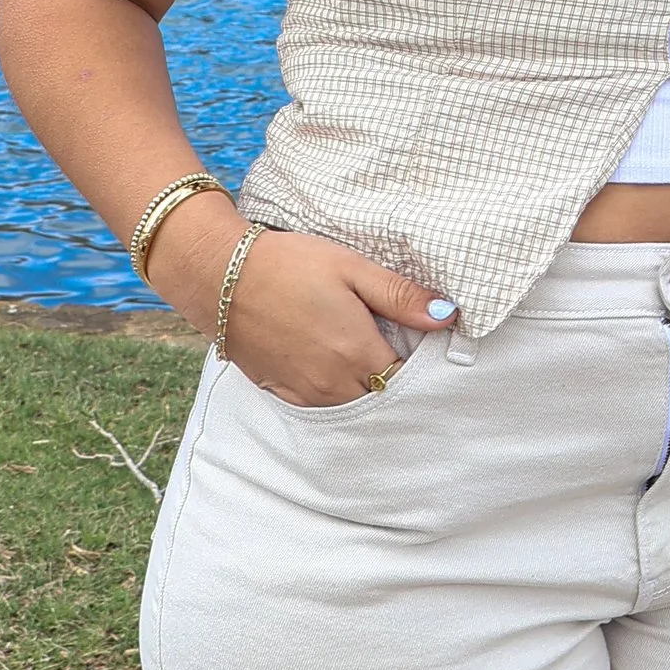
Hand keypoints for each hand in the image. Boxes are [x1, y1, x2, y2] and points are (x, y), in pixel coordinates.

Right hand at [152, 197, 456, 403]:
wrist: (220, 275)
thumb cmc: (290, 264)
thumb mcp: (352, 269)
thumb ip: (401, 297)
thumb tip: (448, 316)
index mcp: (357, 353)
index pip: (405, 377)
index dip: (417, 362)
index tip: (421, 343)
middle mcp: (333, 383)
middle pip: (379, 395)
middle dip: (391, 376)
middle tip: (392, 345)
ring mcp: (304, 392)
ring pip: (350, 404)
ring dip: (361, 387)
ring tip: (360, 353)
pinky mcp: (280, 391)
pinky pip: (319, 405)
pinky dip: (332, 392)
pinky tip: (330, 364)